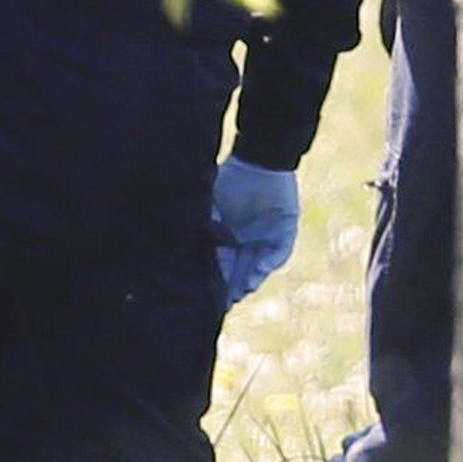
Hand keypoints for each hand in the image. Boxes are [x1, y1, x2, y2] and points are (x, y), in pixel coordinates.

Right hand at [211, 156, 299, 305]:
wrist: (259, 159)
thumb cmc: (229, 180)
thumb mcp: (208, 205)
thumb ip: (200, 225)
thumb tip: (177, 248)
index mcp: (226, 237)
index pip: (219, 265)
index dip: (214, 281)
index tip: (207, 297)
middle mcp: (246, 242)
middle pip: (240, 272)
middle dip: (232, 288)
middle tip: (225, 302)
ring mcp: (266, 238)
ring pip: (259, 267)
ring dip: (251, 279)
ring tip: (243, 289)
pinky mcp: (285, 231)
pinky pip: (279, 252)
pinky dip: (270, 261)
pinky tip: (259, 269)